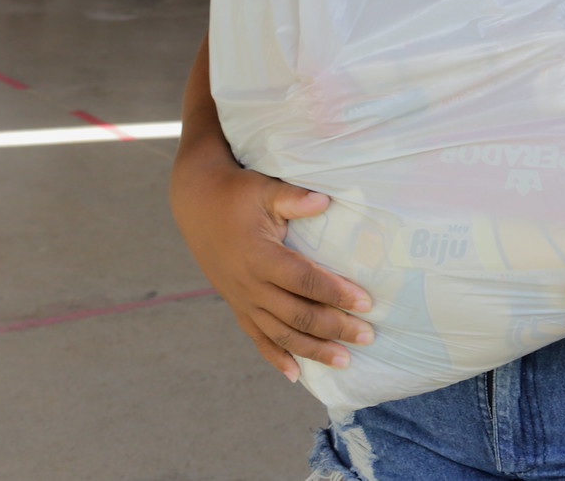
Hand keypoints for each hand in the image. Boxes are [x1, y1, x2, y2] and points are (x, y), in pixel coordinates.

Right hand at [171, 160, 373, 379]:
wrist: (196, 204)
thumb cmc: (237, 193)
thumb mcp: (264, 189)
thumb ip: (293, 198)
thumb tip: (325, 200)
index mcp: (259, 256)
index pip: (304, 281)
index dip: (335, 293)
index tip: (365, 302)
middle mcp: (250, 284)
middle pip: (297, 314)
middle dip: (334, 328)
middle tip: (367, 336)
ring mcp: (242, 299)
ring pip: (280, 333)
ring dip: (313, 350)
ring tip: (344, 361)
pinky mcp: (237, 306)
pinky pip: (257, 338)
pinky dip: (276, 357)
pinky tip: (296, 375)